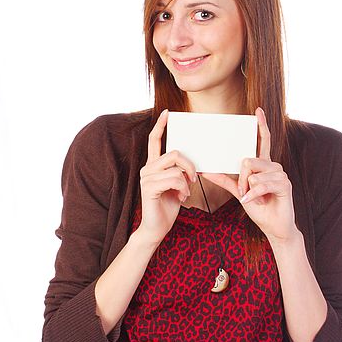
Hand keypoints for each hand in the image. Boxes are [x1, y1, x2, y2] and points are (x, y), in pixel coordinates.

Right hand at [136, 109, 196, 244]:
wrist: (157, 228)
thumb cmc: (168, 206)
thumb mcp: (178, 185)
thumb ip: (180, 171)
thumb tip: (192, 163)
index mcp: (154, 165)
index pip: (154, 140)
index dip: (160, 126)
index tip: (167, 113)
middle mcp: (147, 168)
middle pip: (175, 152)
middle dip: (190, 165)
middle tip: (194, 179)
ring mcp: (146, 177)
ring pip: (176, 167)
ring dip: (187, 181)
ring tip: (185, 193)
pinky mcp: (149, 188)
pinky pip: (175, 179)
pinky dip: (183, 189)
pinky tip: (180, 198)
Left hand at [199, 107, 298, 243]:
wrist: (274, 227)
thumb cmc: (259, 208)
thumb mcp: (238, 192)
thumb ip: (224, 179)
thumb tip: (204, 171)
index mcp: (263, 164)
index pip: (263, 140)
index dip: (261, 125)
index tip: (257, 111)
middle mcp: (273, 165)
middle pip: (249, 159)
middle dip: (241, 179)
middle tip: (243, 192)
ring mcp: (281, 173)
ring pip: (253, 172)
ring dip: (248, 189)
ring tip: (254, 199)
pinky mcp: (285, 184)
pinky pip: (260, 184)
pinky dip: (254, 195)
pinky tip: (257, 202)